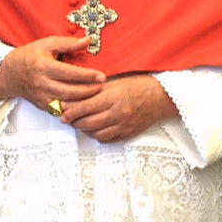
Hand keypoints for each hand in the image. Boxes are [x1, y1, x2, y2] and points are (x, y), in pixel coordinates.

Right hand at [0, 36, 105, 106]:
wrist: (10, 73)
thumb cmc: (30, 55)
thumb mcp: (47, 43)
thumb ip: (68, 43)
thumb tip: (88, 40)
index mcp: (43, 66)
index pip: (69, 73)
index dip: (87, 75)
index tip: (102, 76)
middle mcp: (42, 83)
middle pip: (70, 91)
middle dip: (89, 91)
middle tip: (103, 87)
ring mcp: (41, 97)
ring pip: (66, 104)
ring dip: (84, 102)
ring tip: (97, 95)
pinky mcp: (42, 106)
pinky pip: (61, 111)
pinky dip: (74, 110)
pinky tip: (85, 105)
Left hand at [60, 73, 177, 142]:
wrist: (160, 97)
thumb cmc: (137, 85)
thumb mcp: (115, 82)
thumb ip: (95, 89)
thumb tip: (74, 95)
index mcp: (113, 97)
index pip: (85, 107)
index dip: (70, 112)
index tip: (62, 112)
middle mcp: (117, 113)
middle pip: (88, 122)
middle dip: (74, 121)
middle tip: (67, 118)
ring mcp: (123, 125)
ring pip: (95, 133)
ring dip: (84, 129)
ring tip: (80, 123)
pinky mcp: (127, 134)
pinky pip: (107, 139)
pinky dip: (97, 135)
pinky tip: (94, 128)